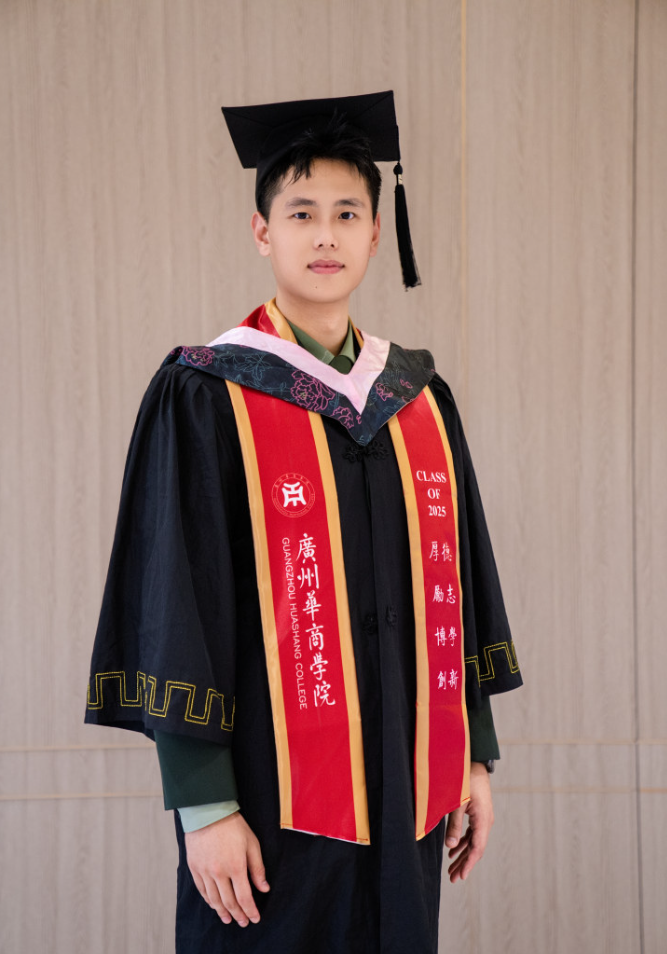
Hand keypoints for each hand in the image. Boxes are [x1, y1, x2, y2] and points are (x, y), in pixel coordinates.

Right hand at [184, 811, 269, 925]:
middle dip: (238, 915)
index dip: (250, 910)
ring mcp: (205, 871)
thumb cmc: (233, 826)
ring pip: (214, 899)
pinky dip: (209, 901)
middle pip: (229, 902)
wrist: (208, 811)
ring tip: (228, 919)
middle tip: (243, 922)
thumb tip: (264, 888)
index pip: (244, 897)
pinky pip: (202, 890)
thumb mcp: (252, 843)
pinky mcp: (194, 868)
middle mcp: (219, 872)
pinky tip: (214, 905)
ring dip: (222, 912)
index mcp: (236, 866)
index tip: (255, 918)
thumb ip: (258, 868)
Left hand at [445, 761, 493, 882]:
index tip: (460, 876)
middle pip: (476, 849)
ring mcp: (483, 818)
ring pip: (474, 842)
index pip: (477, 848)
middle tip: (453, 879)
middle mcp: (486, 822)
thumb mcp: (458, 801)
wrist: (475, 763)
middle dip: (464, 864)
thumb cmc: (466, 779)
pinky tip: (453, 851)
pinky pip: (472, 834)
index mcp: (483, 820)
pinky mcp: (479, 814)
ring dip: (463, 855)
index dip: (468, 864)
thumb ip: (454, 824)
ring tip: (451, 869)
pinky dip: (463, 843)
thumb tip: (450, 846)